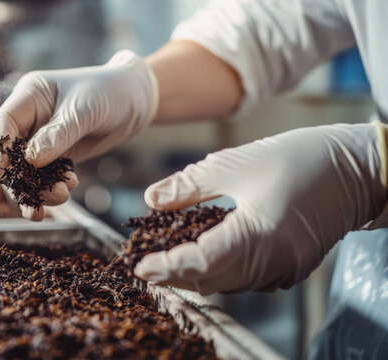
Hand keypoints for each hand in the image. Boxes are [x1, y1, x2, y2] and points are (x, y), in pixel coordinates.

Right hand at [0, 50, 157, 219]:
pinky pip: (47, 175)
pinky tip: (67, 189)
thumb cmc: (108, 92)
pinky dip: (53, 186)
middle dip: (20, 182)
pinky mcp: (57, 153)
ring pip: (29, 170)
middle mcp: (30, 118)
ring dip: (39, 189)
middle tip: (33, 206)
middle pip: (12, 155)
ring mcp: (42, 137)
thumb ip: (57, 135)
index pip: (4, 125)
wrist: (135, 100)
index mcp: (29, 96)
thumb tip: (30, 161)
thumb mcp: (83, 111)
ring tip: (60, 197)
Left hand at [135, 122, 387, 293]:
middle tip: (145, 262)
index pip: (200, 264)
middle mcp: (274, 262)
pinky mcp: (292, 267)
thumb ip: (188, 187)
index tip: (138, 266)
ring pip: (228, 282)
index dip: (166, 267)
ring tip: (167, 258)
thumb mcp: (234, 164)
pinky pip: (247, 277)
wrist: (356, 167)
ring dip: (197, 273)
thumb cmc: (299, 158)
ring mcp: (286, 269)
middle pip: (211, 280)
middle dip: (175, 273)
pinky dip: (221, 269)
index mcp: (259, 237)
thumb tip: (151, 199)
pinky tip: (204, 253)